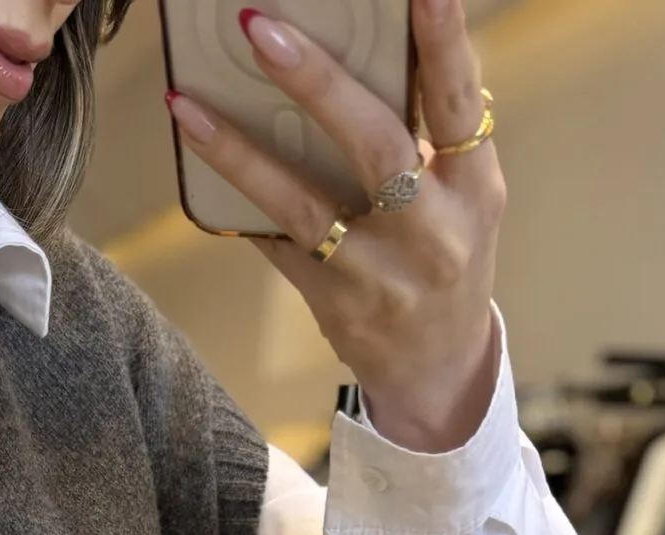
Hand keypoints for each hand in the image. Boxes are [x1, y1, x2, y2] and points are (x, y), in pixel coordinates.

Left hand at [167, 0, 504, 452]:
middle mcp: (434, 231)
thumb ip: (430, 133)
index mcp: (475, 186)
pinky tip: (201, 162)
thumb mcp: (464, 195)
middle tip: (261, 29)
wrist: (439, 370)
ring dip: (240, 152)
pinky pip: (278, 244)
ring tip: (189, 105)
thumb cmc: (444, 255)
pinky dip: (240, 203)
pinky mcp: (336, 305)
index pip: (458, 102)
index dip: (443, 40)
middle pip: (376, 145)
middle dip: (318, 82)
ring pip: (304, 203)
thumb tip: (383, 47)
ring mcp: (381, 274)